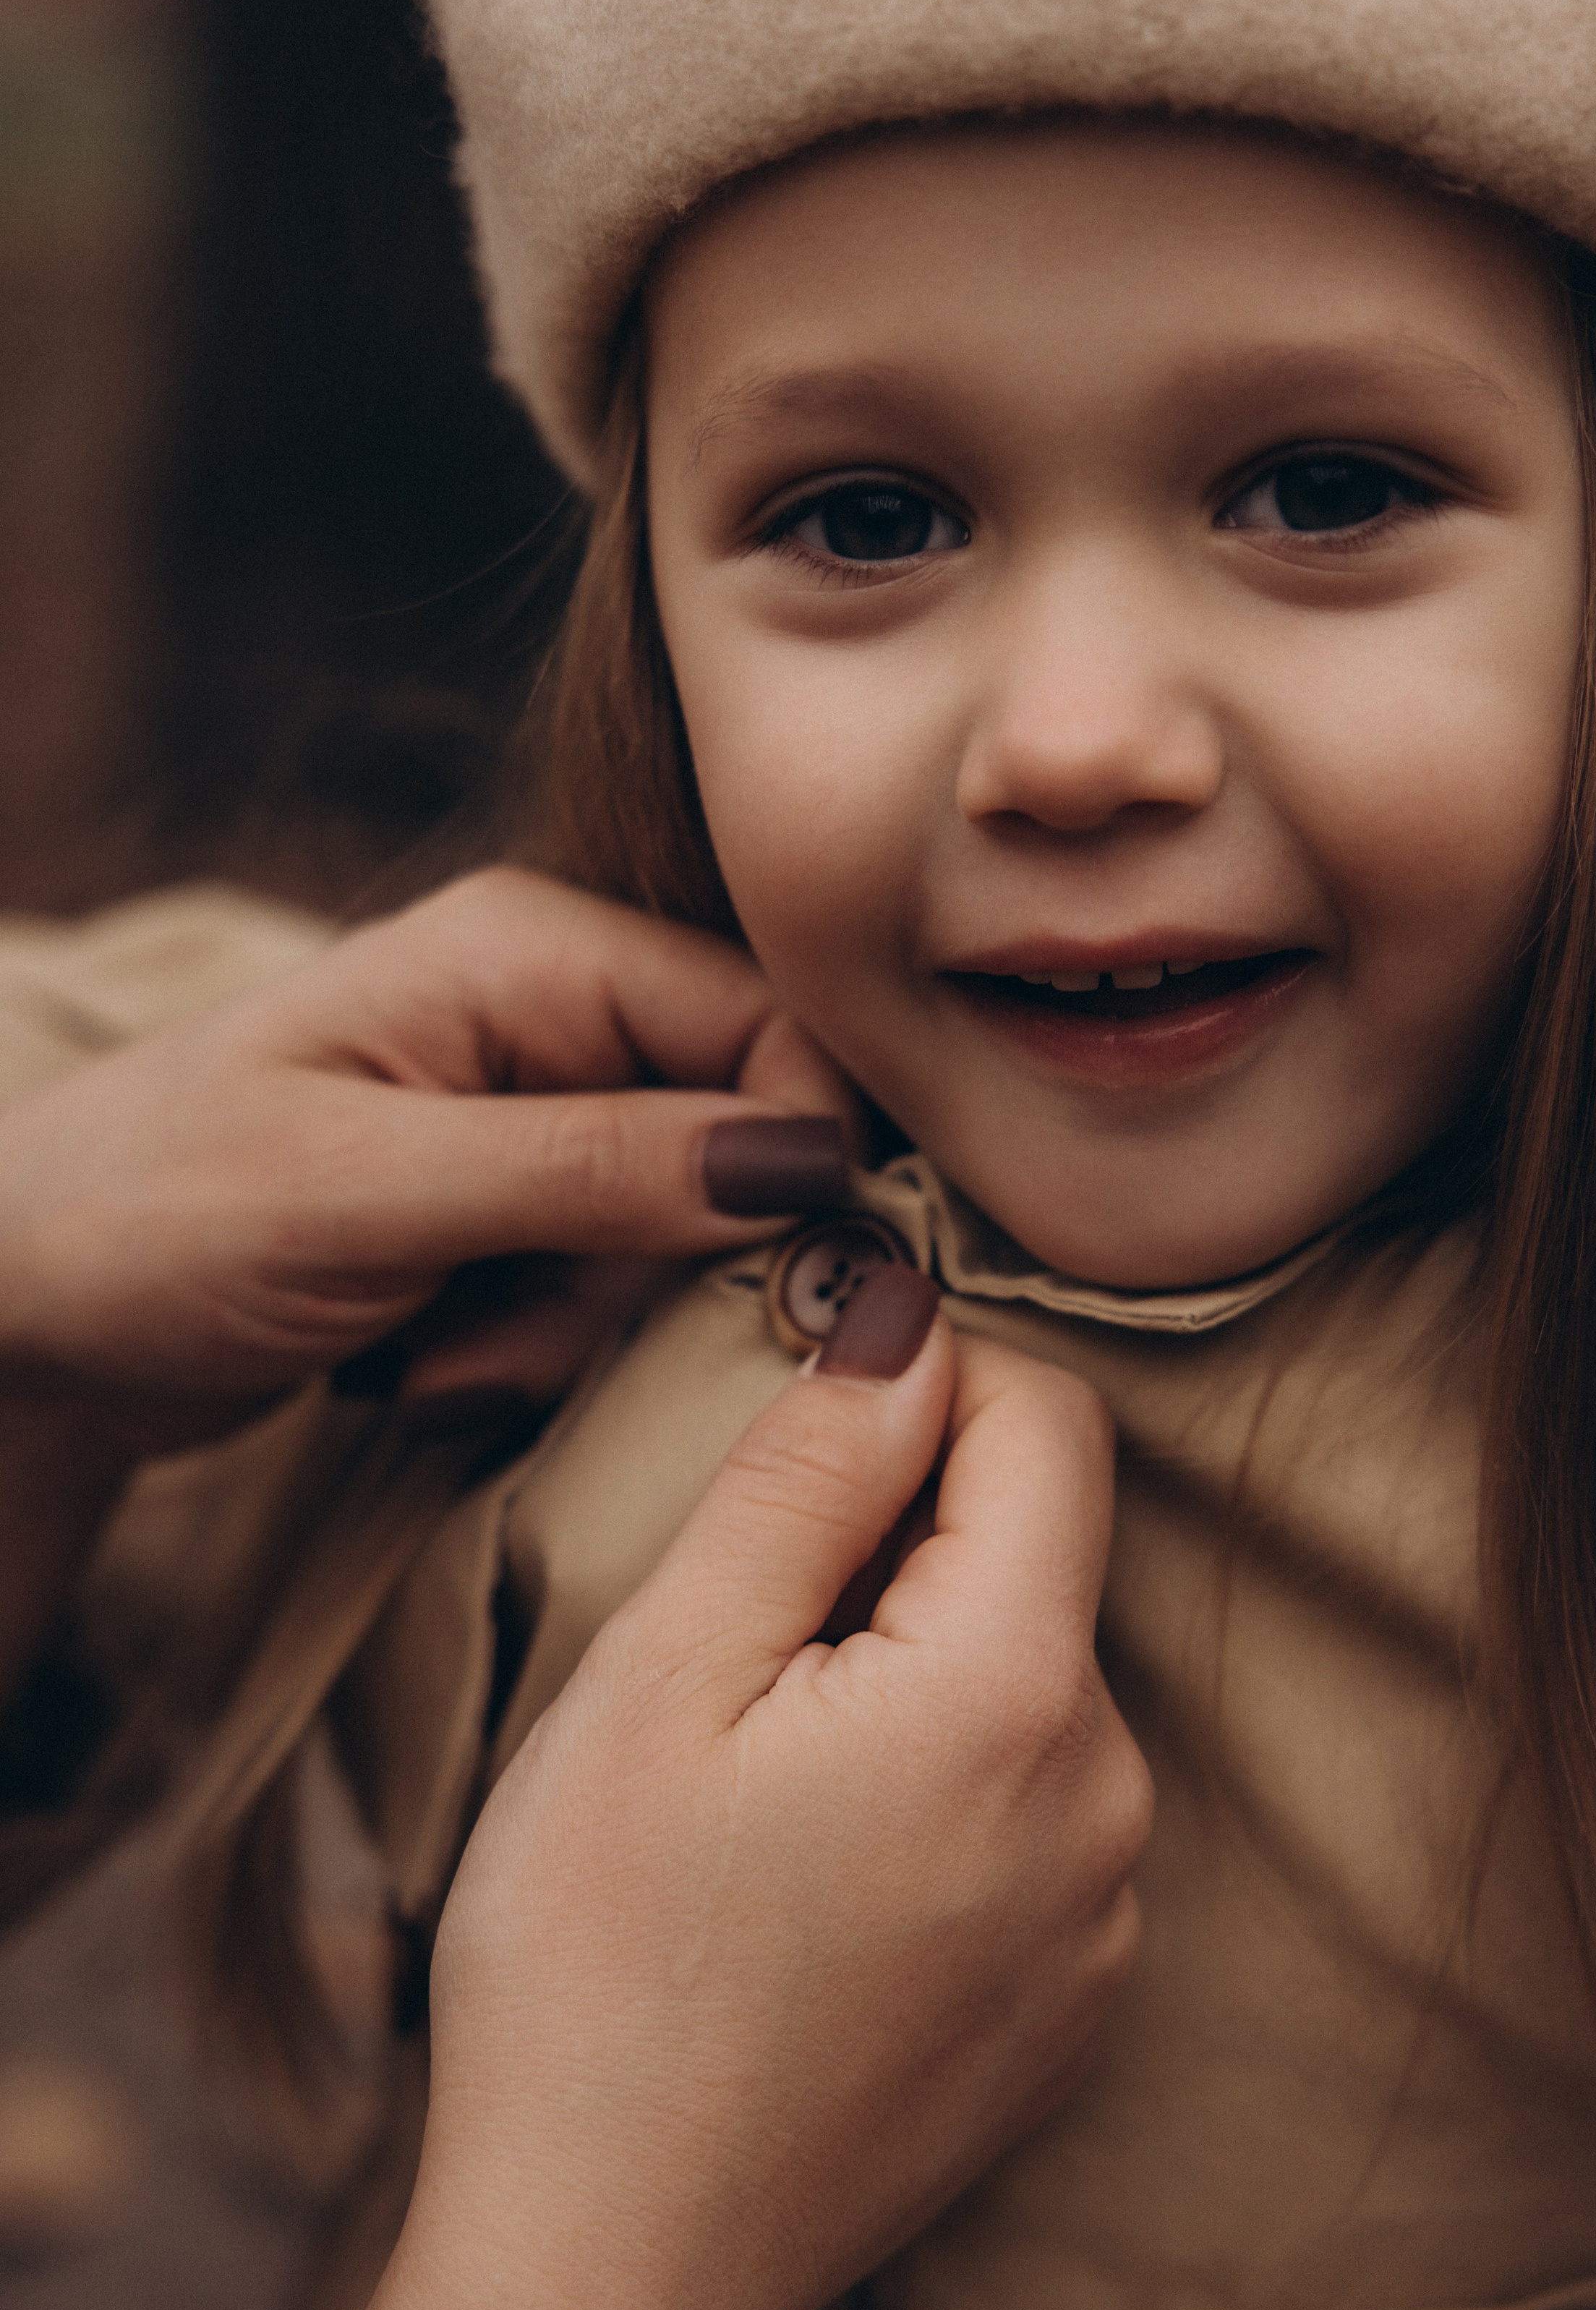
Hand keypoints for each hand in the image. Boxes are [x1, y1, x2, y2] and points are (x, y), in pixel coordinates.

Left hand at [0, 867, 853, 1451]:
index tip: (752, 1280)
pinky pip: (605, 1292)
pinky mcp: (512, 1210)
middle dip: (638, 1276)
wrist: (21, 1306)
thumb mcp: (366, 1191)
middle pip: (736, 1149)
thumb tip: (804, 1160)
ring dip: (565, 1331)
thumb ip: (589, 1169)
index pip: (768, 1028)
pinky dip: (526, 1349)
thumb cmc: (151, 1215)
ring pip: (679, 1242)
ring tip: (427, 1349)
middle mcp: (552, 1014)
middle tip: (495, 1327)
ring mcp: (534, 1117)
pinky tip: (417, 1358)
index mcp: (531, 951)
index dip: (796, 1158)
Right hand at [215, 1270, 1150, 2309]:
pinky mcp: (1081, 2001)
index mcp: (1014, 1694)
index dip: (927, 1384)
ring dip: (919, 1671)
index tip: (807, 1435)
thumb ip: (811, 1475)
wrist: (608, 2279)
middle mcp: (1112, 1799)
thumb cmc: (599, 1970)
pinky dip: (947, 1792)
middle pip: (1042, 1557)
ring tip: (762, 1784)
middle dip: (906, 1543)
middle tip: (738, 1649)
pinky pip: (1041, 1814)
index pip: (1051, 1424)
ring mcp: (1110, 1916)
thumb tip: (905, 1318)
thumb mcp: (664, 1676)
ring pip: (1034, 1683)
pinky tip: (817, 1880)